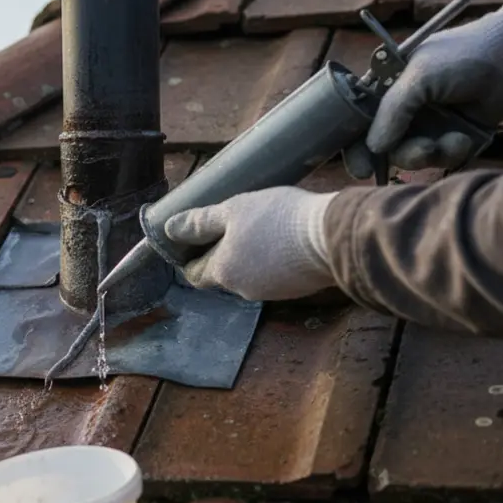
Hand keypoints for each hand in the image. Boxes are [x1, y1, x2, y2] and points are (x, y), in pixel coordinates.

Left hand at [164, 187, 337, 301]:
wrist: (333, 236)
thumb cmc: (277, 219)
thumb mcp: (233, 210)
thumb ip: (200, 222)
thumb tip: (169, 230)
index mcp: (223, 272)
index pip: (195, 275)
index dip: (190, 259)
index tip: (192, 242)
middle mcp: (243, 289)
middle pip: (223, 274)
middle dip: (222, 254)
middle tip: (231, 226)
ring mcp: (272, 292)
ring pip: (250, 275)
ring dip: (249, 256)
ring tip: (261, 228)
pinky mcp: (296, 288)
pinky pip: (274, 275)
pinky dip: (272, 260)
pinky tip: (283, 240)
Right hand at [366, 0, 502, 170]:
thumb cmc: (463, 57)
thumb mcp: (419, 77)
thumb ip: (392, 110)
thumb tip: (373, 147)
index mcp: (387, 88)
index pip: (359, 120)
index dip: (355, 145)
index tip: (360, 167)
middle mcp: (404, 109)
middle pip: (384, 146)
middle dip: (399, 154)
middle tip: (412, 159)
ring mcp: (428, 125)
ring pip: (411, 156)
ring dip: (427, 155)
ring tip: (448, 142)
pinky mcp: (451, 138)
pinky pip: (440, 160)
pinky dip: (450, 154)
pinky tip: (463, 138)